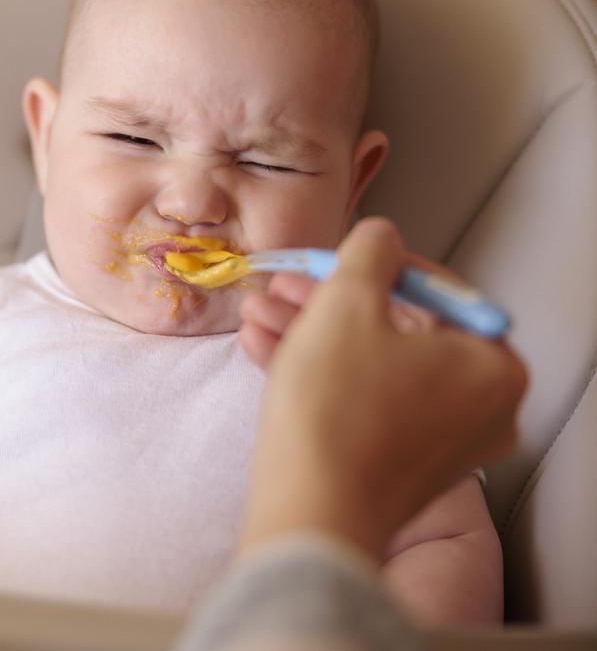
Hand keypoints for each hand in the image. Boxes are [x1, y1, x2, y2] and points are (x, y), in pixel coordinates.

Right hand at [238, 218, 526, 560]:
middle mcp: (482, 408)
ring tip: (255, 313)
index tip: (326, 258)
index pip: (435, 291)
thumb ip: (369, 253)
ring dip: (309, 333)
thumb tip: (380, 236)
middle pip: (397, 329)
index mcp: (492, 364)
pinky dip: (318, 374)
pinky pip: (362, 401)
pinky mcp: (399, 467)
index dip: (371, 264)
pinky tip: (261, 348)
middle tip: (281, 284)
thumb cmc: (337, 407)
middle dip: (326, 302)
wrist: (311, 512)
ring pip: (370, 366)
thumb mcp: (347, 303)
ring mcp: (442, 443)